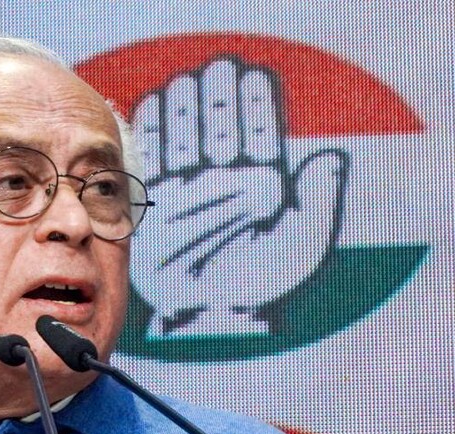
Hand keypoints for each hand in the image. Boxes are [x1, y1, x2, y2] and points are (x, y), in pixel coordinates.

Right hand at [129, 57, 347, 337]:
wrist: (209, 311)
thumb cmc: (258, 281)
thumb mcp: (302, 245)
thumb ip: (321, 202)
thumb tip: (330, 158)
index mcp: (262, 184)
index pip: (258, 134)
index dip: (255, 105)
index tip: (252, 78)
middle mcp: (225, 181)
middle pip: (221, 128)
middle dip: (218, 98)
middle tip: (216, 70)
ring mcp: (191, 188)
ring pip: (189, 137)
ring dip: (188, 108)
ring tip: (187, 82)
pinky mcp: (159, 200)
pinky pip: (156, 158)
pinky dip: (156, 132)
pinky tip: (158, 105)